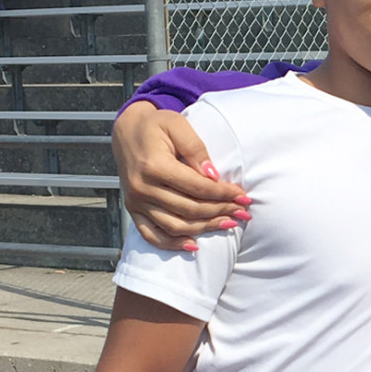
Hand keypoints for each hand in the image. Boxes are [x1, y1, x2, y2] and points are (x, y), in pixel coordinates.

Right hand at [113, 101, 249, 250]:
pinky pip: (151, 235)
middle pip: (190, 209)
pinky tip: (194, 246)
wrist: (127, 131)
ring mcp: (136, 202)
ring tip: (229, 224)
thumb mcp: (178, 125)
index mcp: (155, 166)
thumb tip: (213, 175)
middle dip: (221, 211)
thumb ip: (196, 149)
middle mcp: (143, 188)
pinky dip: (172, 244)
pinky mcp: (132, 209)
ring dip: (205, 228)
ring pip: (175, 225)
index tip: (243, 196)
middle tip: (243, 211)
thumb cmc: (155, 126)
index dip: (223, 194)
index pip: (198, 188)